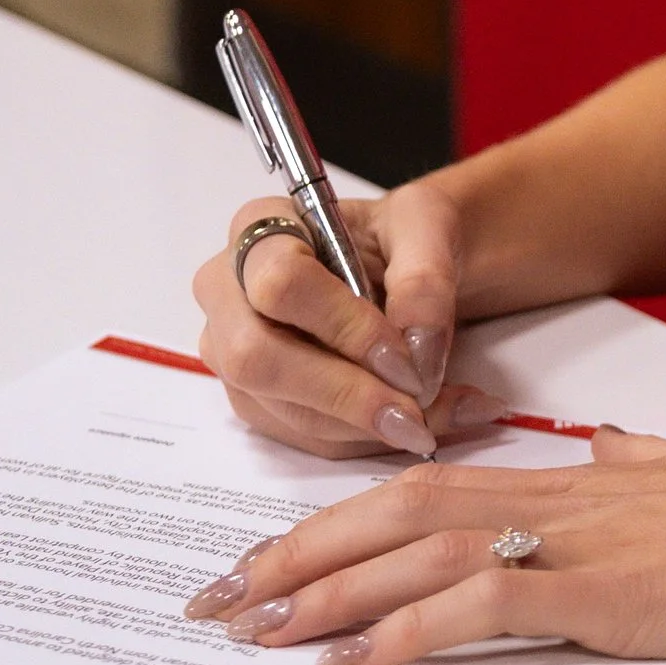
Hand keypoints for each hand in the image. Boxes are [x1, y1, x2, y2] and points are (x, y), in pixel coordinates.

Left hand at [179, 427, 665, 664]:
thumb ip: (649, 462)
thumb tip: (618, 449)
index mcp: (576, 478)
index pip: (426, 484)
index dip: (342, 517)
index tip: (275, 552)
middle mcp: (558, 498)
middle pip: (394, 510)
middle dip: (297, 554)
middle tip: (217, 596)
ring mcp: (576, 544)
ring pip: (418, 552)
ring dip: (326, 593)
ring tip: (253, 630)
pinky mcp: (602, 593)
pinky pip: (480, 605)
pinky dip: (406, 632)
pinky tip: (354, 661)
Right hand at [191, 182, 498, 460]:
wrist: (407, 264)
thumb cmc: (404, 234)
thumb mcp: (428, 226)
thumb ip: (424, 279)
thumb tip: (416, 351)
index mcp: (258, 225)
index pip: (281, 284)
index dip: (343, 328)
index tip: (404, 357)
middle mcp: (228, 290)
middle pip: (258, 358)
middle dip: (344, 394)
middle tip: (416, 410)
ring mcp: (234, 350)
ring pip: (282, 408)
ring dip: (364, 426)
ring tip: (438, 417)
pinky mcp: (257, 398)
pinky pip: (303, 435)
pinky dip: (365, 438)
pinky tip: (420, 423)